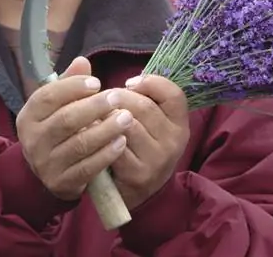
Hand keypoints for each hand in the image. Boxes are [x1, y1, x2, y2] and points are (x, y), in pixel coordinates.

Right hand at [16, 57, 133, 200]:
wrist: (49, 174)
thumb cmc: (59, 131)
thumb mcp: (58, 107)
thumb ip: (69, 84)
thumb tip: (82, 61)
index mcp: (29, 116)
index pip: (47, 97)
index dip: (72, 87)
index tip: (97, 82)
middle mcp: (33, 140)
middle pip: (66, 120)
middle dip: (94, 108)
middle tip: (118, 98)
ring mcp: (46, 164)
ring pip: (79, 145)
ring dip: (106, 130)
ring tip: (127, 118)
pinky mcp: (62, 183)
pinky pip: (87, 168)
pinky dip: (106, 154)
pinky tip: (122, 142)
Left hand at [106, 75, 189, 208]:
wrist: (140, 193)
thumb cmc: (141, 147)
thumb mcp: (152, 124)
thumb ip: (145, 96)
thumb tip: (126, 78)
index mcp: (180, 124)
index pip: (173, 94)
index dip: (150, 82)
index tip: (129, 82)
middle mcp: (174, 142)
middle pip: (143, 106)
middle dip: (117, 97)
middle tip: (103, 99)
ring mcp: (158, 159)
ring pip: (127, 124)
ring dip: (105, 116)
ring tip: (96, 116)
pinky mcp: (138, 174)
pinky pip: (114, 145)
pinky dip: (99, 136)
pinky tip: (92, 134)